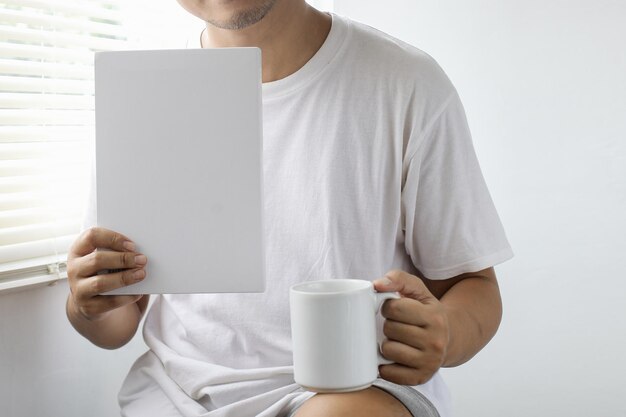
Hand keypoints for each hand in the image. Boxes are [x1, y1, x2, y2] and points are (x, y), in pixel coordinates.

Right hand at [67, 227, 147, 320]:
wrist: (90, 302)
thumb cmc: (102, 272)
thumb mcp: (104, 259)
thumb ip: (116, 252)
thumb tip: (138, 252)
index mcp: (78, 250)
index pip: (91, 236)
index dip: (113, 238)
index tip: (132, 245)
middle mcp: (74, 269)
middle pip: (97, 260)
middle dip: (122, 259)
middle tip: (142, 259)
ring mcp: (78, 289)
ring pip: (100, 283)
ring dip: (124, 278)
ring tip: (141, 274)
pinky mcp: (88, 307)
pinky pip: (108, 302)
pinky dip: (126, 297)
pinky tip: (138, 293)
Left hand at [373, 270, 449, 385]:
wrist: (447, 339)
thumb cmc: (424, 311)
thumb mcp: (417, 290)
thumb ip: (397, 279)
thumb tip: (376, 285)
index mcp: (434, 316)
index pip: (394, 308)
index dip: (388, 307)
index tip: (393, 309)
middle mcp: (435, 341)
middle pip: (390, 329)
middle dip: (388, 325)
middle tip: (397, 326)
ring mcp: (429, 362)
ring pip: (388, 351)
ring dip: (386, 344)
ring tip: (397, 340)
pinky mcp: (420, 378)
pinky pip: (389, 373)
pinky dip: (385, 366)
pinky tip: (393, 358)